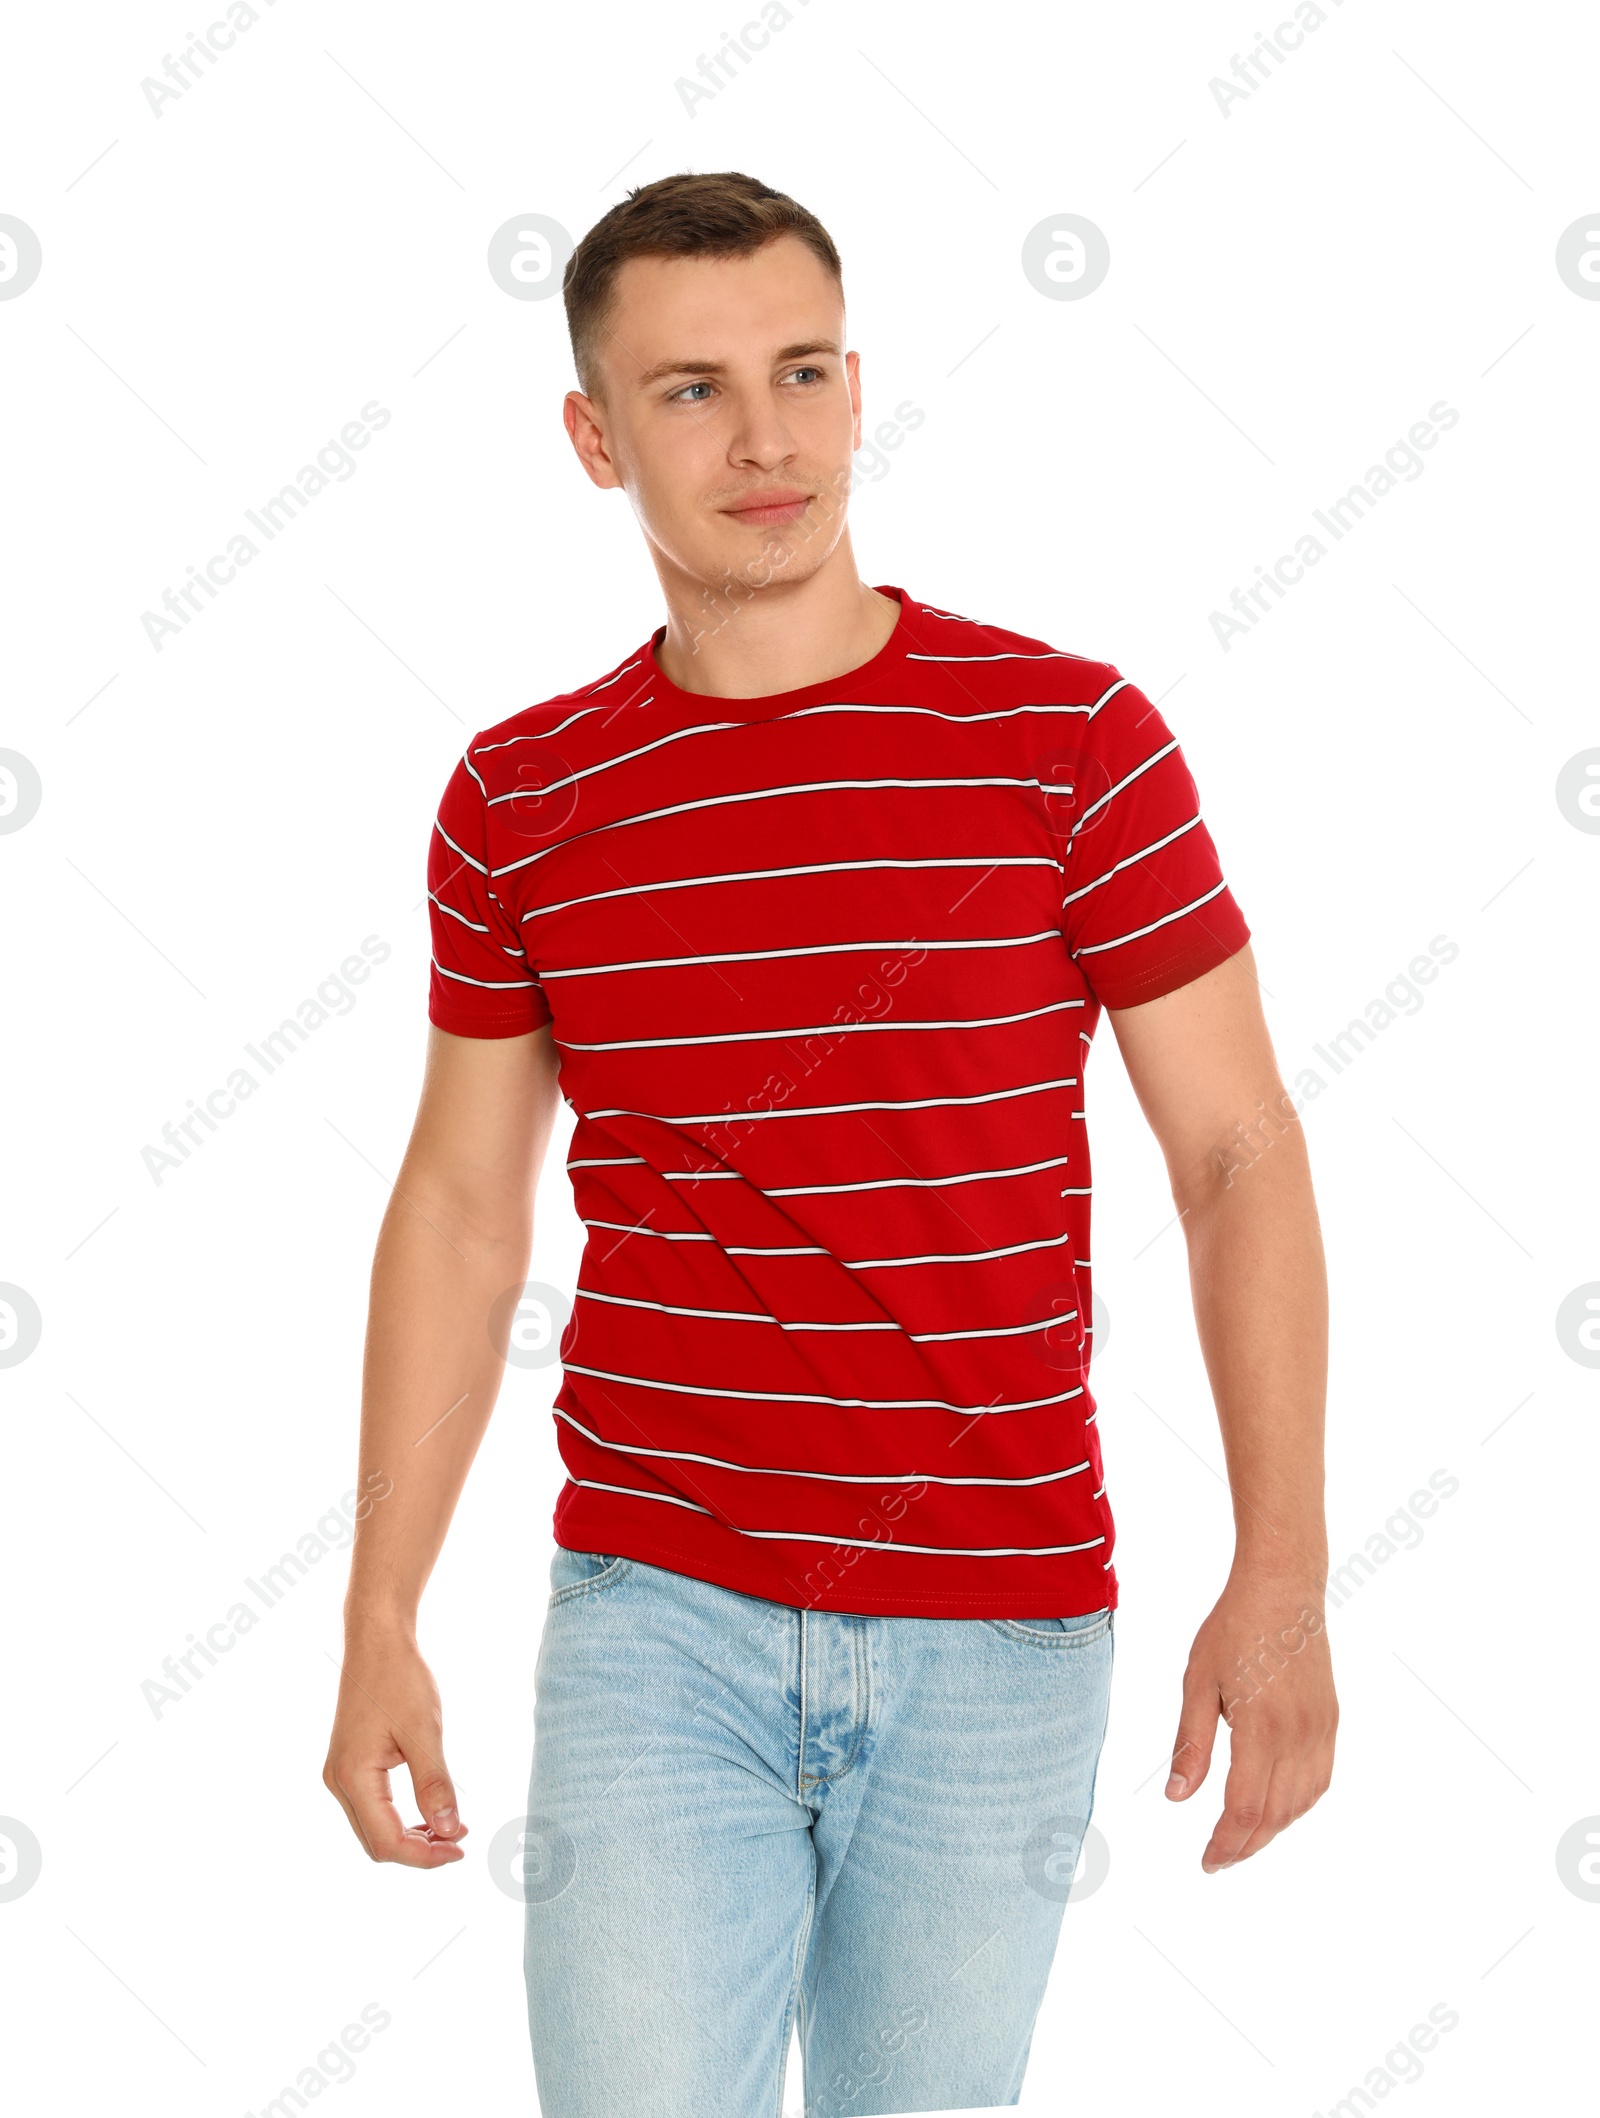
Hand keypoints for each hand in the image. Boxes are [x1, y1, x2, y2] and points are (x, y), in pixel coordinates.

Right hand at [323, 1628, 467, 1867]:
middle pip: (377, 1842)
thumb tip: (450, 1831)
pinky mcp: (348, 1764)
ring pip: (373, 1828)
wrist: (376, 1641)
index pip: (387, 1841)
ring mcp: (339, 1774)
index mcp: (353, 1777)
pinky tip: (429, 1810)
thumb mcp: (424, 1732)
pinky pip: (372, 1808)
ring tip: (450, 1828)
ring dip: (410, 1836)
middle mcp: (338, 1782)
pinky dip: (400, 1817)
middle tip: (461, 1841)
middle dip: (419, 1850)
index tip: (462, 1849)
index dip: (426, 1855)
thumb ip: (434, 1785)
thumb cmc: (400, 1679)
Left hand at [1165, 1567, 1337, 1871]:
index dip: (1225, 1843)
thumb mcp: (1198, 1682)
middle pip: (1274, 1815)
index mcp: (1261, 1728)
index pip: (1245, 1808)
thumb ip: (1191, 1743)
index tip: (1207, 1862)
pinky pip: (1319, 1780)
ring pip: (1301, 1803)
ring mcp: (1320, 1730)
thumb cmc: (1233, 1629)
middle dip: (1245, 1845)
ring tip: (1241, 1839)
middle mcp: (1298, 1736)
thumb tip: (1177, 1798)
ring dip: (1272, 1829)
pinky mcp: (1330, 1721)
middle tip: (1218, 1860)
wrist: (1283, 1589)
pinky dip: (1298, 1805)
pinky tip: (1276, 1807)